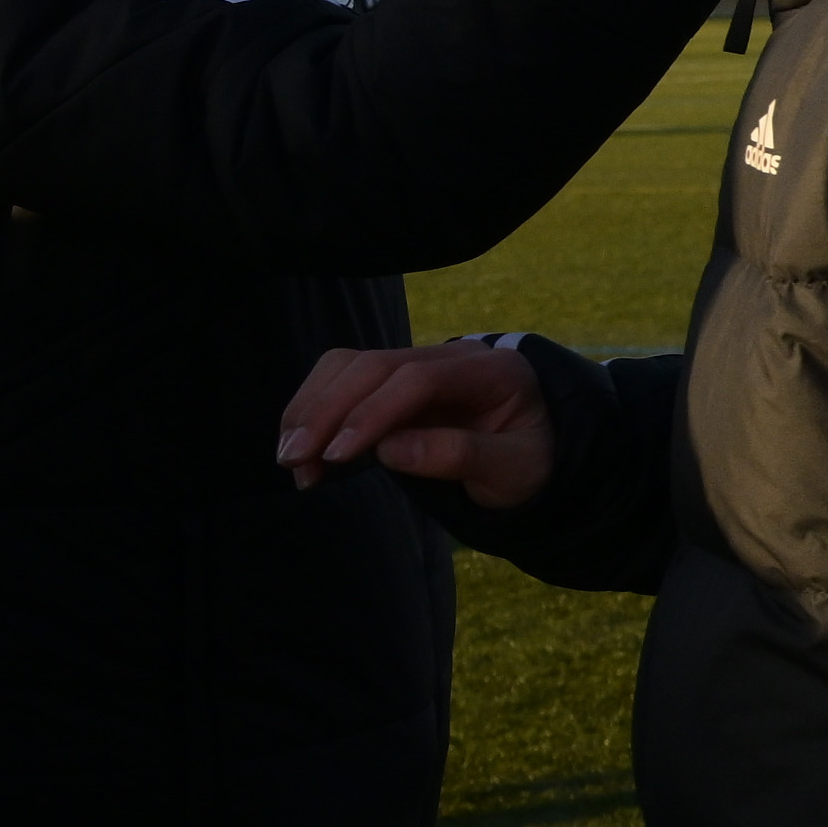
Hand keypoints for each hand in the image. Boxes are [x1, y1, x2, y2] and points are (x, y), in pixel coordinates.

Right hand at [278, 340, 550, 505]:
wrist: (533, 451)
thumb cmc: (528, 463)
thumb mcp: (514, 471)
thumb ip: (461, 457)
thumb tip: (391, 451)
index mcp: (493, 371)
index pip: (420, 378)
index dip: (373, 412)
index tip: (337, 454)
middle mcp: (452, 355)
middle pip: (374, 365)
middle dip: (327, 410)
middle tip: (296, 459)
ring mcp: (419, 361)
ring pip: (349, 366)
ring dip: (311, 408)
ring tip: (293, 460)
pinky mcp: (392, 378)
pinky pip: (342, 380)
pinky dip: (314, 409)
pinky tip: (302, 447)